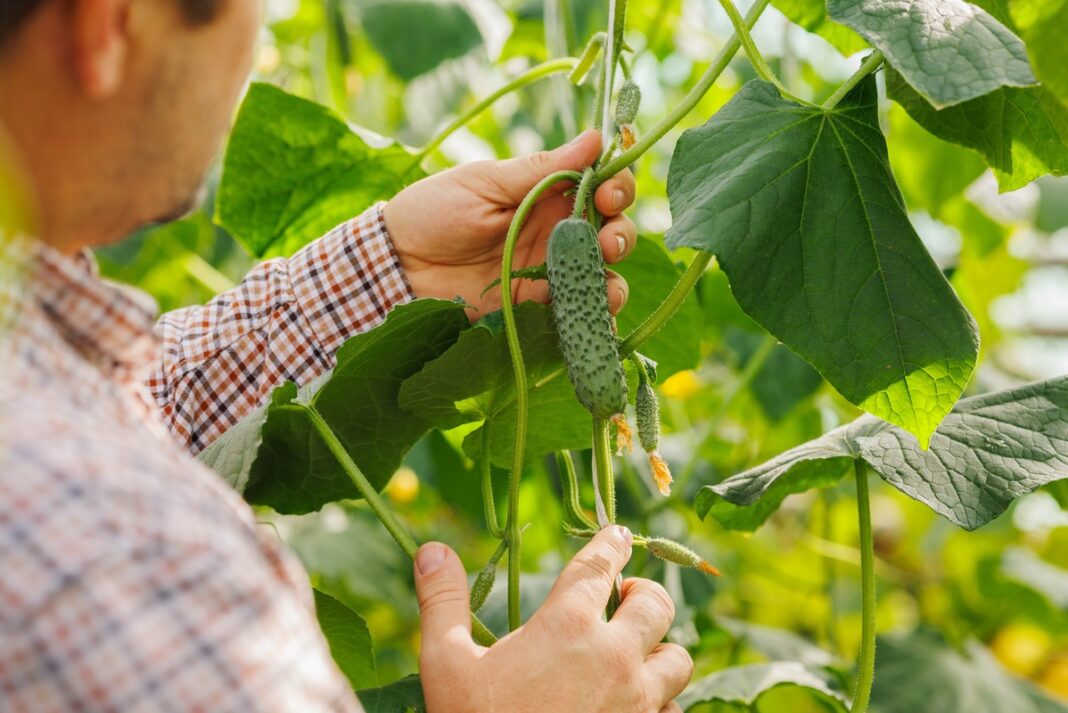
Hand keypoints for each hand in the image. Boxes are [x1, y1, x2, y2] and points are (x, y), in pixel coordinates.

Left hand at [383, 130, 635, 317]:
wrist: (396, 267)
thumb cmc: (433, 212)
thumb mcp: (486, 184)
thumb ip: (541, 169)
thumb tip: (594, 138)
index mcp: (546, 191)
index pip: (600, 184)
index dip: (616, 187)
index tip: (608, 194)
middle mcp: (555, 228)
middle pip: (611, 229)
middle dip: (620, 235)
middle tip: (606, 242)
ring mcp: (548, 268)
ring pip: (601, 272)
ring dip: (614, 278)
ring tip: (605, 288)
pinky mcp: (536, 304)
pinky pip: (576, 309)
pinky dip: (593, 315)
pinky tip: (596, 317)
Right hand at [412, 527, 692, 712]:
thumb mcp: (445, 664)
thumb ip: (443, 601)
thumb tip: (431, 548)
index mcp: (567, 626)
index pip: (601, 565)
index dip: (610, 543)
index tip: (616, 534)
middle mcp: (615, 657)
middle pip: (656, 603)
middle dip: (642, 592)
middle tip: (624, 598)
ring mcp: (639, 703)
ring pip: (678, 659)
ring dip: (660, 650)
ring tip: (636, 652)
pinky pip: (675, 711)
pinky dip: (663, 703)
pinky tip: (637, 706)